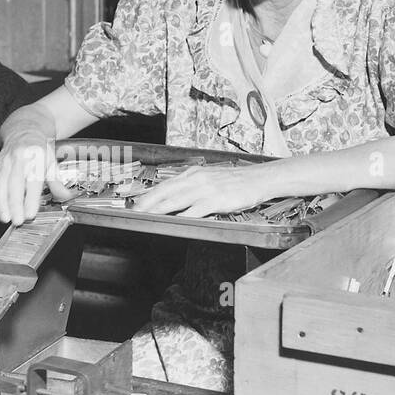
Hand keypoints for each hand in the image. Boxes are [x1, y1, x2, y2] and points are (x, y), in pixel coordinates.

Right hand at [0, 133, 74, 224]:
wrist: (25, 129)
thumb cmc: (39, 149)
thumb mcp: (52, 162)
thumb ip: (57, 182)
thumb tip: (65, 197)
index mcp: (35, 159)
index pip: (33, 181)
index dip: (31, 199)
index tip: (31, 214)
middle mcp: (19, 160)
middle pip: (15, 185)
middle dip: (15, 204)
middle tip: (17, 221)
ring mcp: (5, 162)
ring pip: (1, 183)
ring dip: (1, 202)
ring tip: (4, 217)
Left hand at [133, 163, 275, 217]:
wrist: (260, 178)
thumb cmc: (236, 181)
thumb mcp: (209, 178)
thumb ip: (191, 185)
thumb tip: (175, 195)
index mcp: (193, 173)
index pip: (165, 184)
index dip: (149, 194)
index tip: (137, 203)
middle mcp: (196, 179)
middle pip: (166, 191)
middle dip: (148, 202)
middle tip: (134, 211)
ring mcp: (206, 189)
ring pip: (176, 200)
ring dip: (159, 209)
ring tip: (146, 216)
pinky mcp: (216, 199)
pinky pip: (196, 209)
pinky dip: (184, 216)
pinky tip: (175, 221)